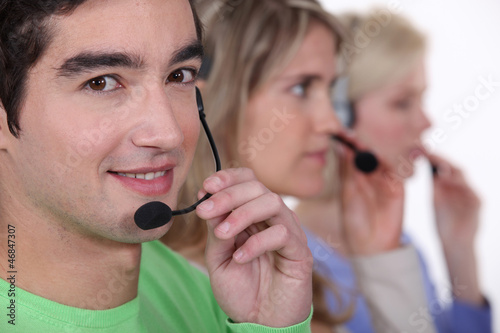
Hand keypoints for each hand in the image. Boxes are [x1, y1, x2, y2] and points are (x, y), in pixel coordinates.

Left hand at [196, 168, 312, 326]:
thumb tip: (208, 202)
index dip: (228, 178)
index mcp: (253, 216)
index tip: (205, 187)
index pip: (247, 181)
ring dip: (242, 214)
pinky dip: (257, 243)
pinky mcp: (300, 252)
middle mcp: (272, 219)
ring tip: (222, 235)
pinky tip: (240, 258)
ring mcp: (289, 233)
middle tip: (205, 210)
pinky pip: (282, 234)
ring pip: (272, 203)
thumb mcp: (218, 259)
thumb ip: (216, 231)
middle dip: (228, 195)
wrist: (260, 323)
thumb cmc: (241, 290)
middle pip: (257, 187)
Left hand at [338, 139, 404, 254]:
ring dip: (375, 150)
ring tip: (364, 145)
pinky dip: (391, 162)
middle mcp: (370, 174)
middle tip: (353, 135)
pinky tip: (381, 157)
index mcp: (355, 175)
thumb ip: (346, 170)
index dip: (349, 142)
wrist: (371, 245)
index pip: (353, 152)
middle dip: (362, 142)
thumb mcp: (347, 193)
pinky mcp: (398, 187)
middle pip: (369, 152)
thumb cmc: (354, 221)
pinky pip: (397, 170)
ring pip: (383, 158)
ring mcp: (385, 180)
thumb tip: (341, 146)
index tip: (341, 133)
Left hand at [430, 154, 479, 247]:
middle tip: (427, 153)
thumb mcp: (437, 200)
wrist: (454, 243)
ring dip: (449, 169)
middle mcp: (462, 186)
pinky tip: (447, 180)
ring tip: (437, 164)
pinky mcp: (477, 203)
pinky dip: (459, 185)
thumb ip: (436, 185)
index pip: (444, 166)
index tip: (420, 151)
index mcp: (451, 184)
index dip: (434, 158)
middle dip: (441, 160)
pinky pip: (470, 191)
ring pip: (461, 176)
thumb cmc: (445, 222)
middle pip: (453, 167)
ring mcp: (471, 193)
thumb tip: (428, 167)